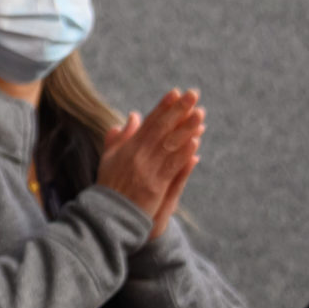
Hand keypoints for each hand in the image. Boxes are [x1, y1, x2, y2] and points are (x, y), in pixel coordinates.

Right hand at [95, 90, 203, 229]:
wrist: (108, 215)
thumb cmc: (109, 186)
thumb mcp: (109, 157)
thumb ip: (120, 136)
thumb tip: (133, 115)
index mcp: (128, 147)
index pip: (149, 122)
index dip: (163, 107)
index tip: (175, 92)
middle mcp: (138, 155)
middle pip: (162, 128)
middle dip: (178, 110)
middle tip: (193, 94)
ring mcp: (148, 170)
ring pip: (170, 145)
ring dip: (186, 128)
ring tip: (200, 113)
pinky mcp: (156, 186)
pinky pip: (172, 167)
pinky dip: (183, 154)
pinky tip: (195, 142)